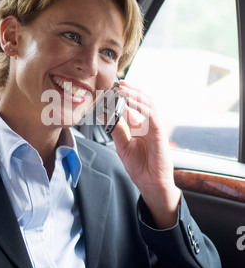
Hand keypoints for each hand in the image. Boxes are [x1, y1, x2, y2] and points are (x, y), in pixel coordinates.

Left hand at [111, 80, 180, 228]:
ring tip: (124, 90)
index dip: (125, 95)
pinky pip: (153, 118)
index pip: (135, 106)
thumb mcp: (123, 146)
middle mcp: (150, 125)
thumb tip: (106, 115)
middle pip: (144, 101)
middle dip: (132, 90)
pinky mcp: (160, 135)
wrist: (150, 184)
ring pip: (149, 105)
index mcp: (141, 126)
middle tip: (119, 83)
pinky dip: (142, 109)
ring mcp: (156, 129)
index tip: (112, 88)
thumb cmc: (140, 167)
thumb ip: (117, 130)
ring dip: (136, 96)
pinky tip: (131, 105)